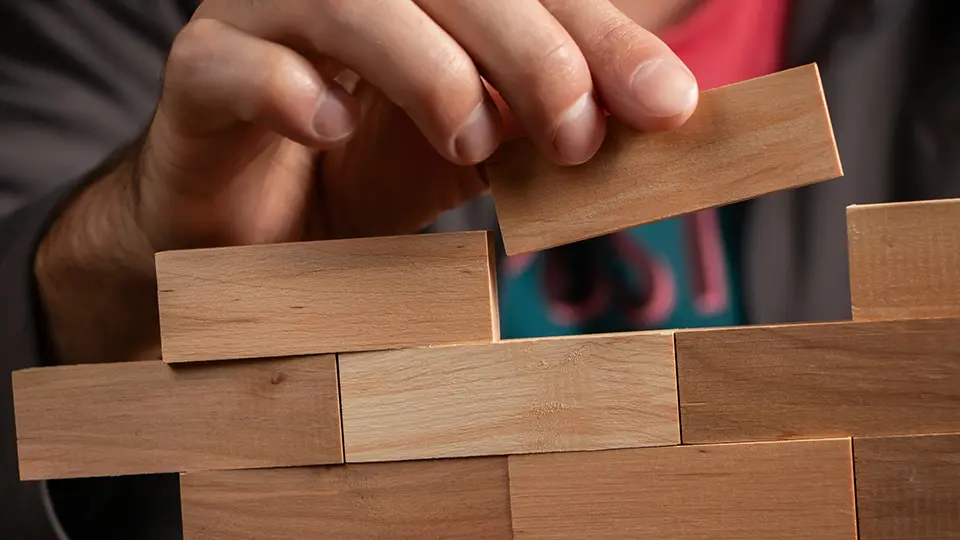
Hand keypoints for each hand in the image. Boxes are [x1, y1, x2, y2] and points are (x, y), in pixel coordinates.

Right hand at [140, 0, 697, 247]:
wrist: (266, 231)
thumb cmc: (378, 168)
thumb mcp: (489, 141)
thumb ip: (556, 114)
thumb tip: (668, 99)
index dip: (600, 34)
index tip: (666, 104)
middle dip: (532, 49)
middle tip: (579, 133)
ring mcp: (263, 14)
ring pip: (346, 0)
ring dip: (429, 70)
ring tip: (470, 144)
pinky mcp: (202, 73)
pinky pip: (235, 64)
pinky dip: (295, 92)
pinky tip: (336, 130)